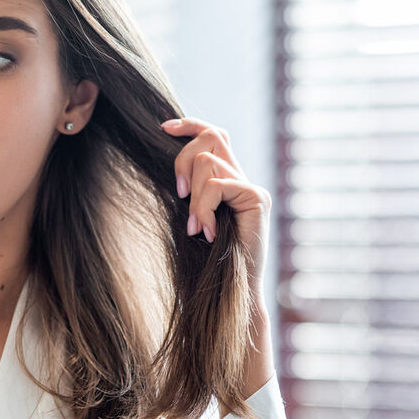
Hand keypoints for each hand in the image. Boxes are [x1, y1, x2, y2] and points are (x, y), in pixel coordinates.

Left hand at [162, 117, 274, 406]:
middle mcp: (241, 178)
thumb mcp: (186, 217)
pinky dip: (204, 207)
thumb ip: (184, 190)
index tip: (163, 128)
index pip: (214, 132)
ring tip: (194, 227)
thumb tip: (161, 164)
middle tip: (177, 195)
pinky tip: (204, 231)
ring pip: (208, 162)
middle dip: (183, 160)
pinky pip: (218, 185)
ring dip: (193, 195)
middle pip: (211, 137)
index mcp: (225, 179)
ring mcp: (252, 188)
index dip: (189, 124)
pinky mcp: (257, 200)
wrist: (228, 294)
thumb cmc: (203, 261)